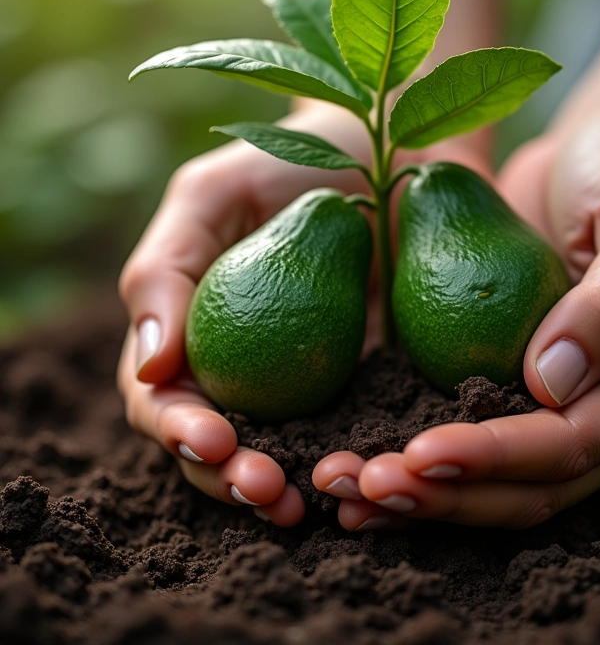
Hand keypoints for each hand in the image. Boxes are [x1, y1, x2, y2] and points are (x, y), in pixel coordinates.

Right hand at [117, 106, 374, 524]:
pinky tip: (371, 478)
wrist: (399, 147)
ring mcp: (315, 383)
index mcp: (198, 330)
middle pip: (223, 446)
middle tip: (263, 489)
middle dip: (232, 478)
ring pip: (291, 455)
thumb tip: (149, 370)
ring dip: (293, 487)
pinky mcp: (378, 382)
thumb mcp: (214, 194)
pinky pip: (364, 434)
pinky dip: (361, 463)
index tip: (209, 438)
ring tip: (308, 503)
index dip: (178, 428)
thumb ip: (163, 271)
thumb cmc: (297, 156)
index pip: (167, 399)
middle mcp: (250, 368)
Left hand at [313, 114, 599, 529]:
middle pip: (532, 485)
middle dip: (449, 494)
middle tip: (365, 486)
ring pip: (496, 481)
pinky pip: (469, 435)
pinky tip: (356, 463)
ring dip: (424, 494)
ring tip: (344, 492)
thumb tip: (553, 385)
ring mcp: (566, 406)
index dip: (501, 456)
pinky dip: (418, 458)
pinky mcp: (516, 385)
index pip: (578, 444)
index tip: (422, 451)